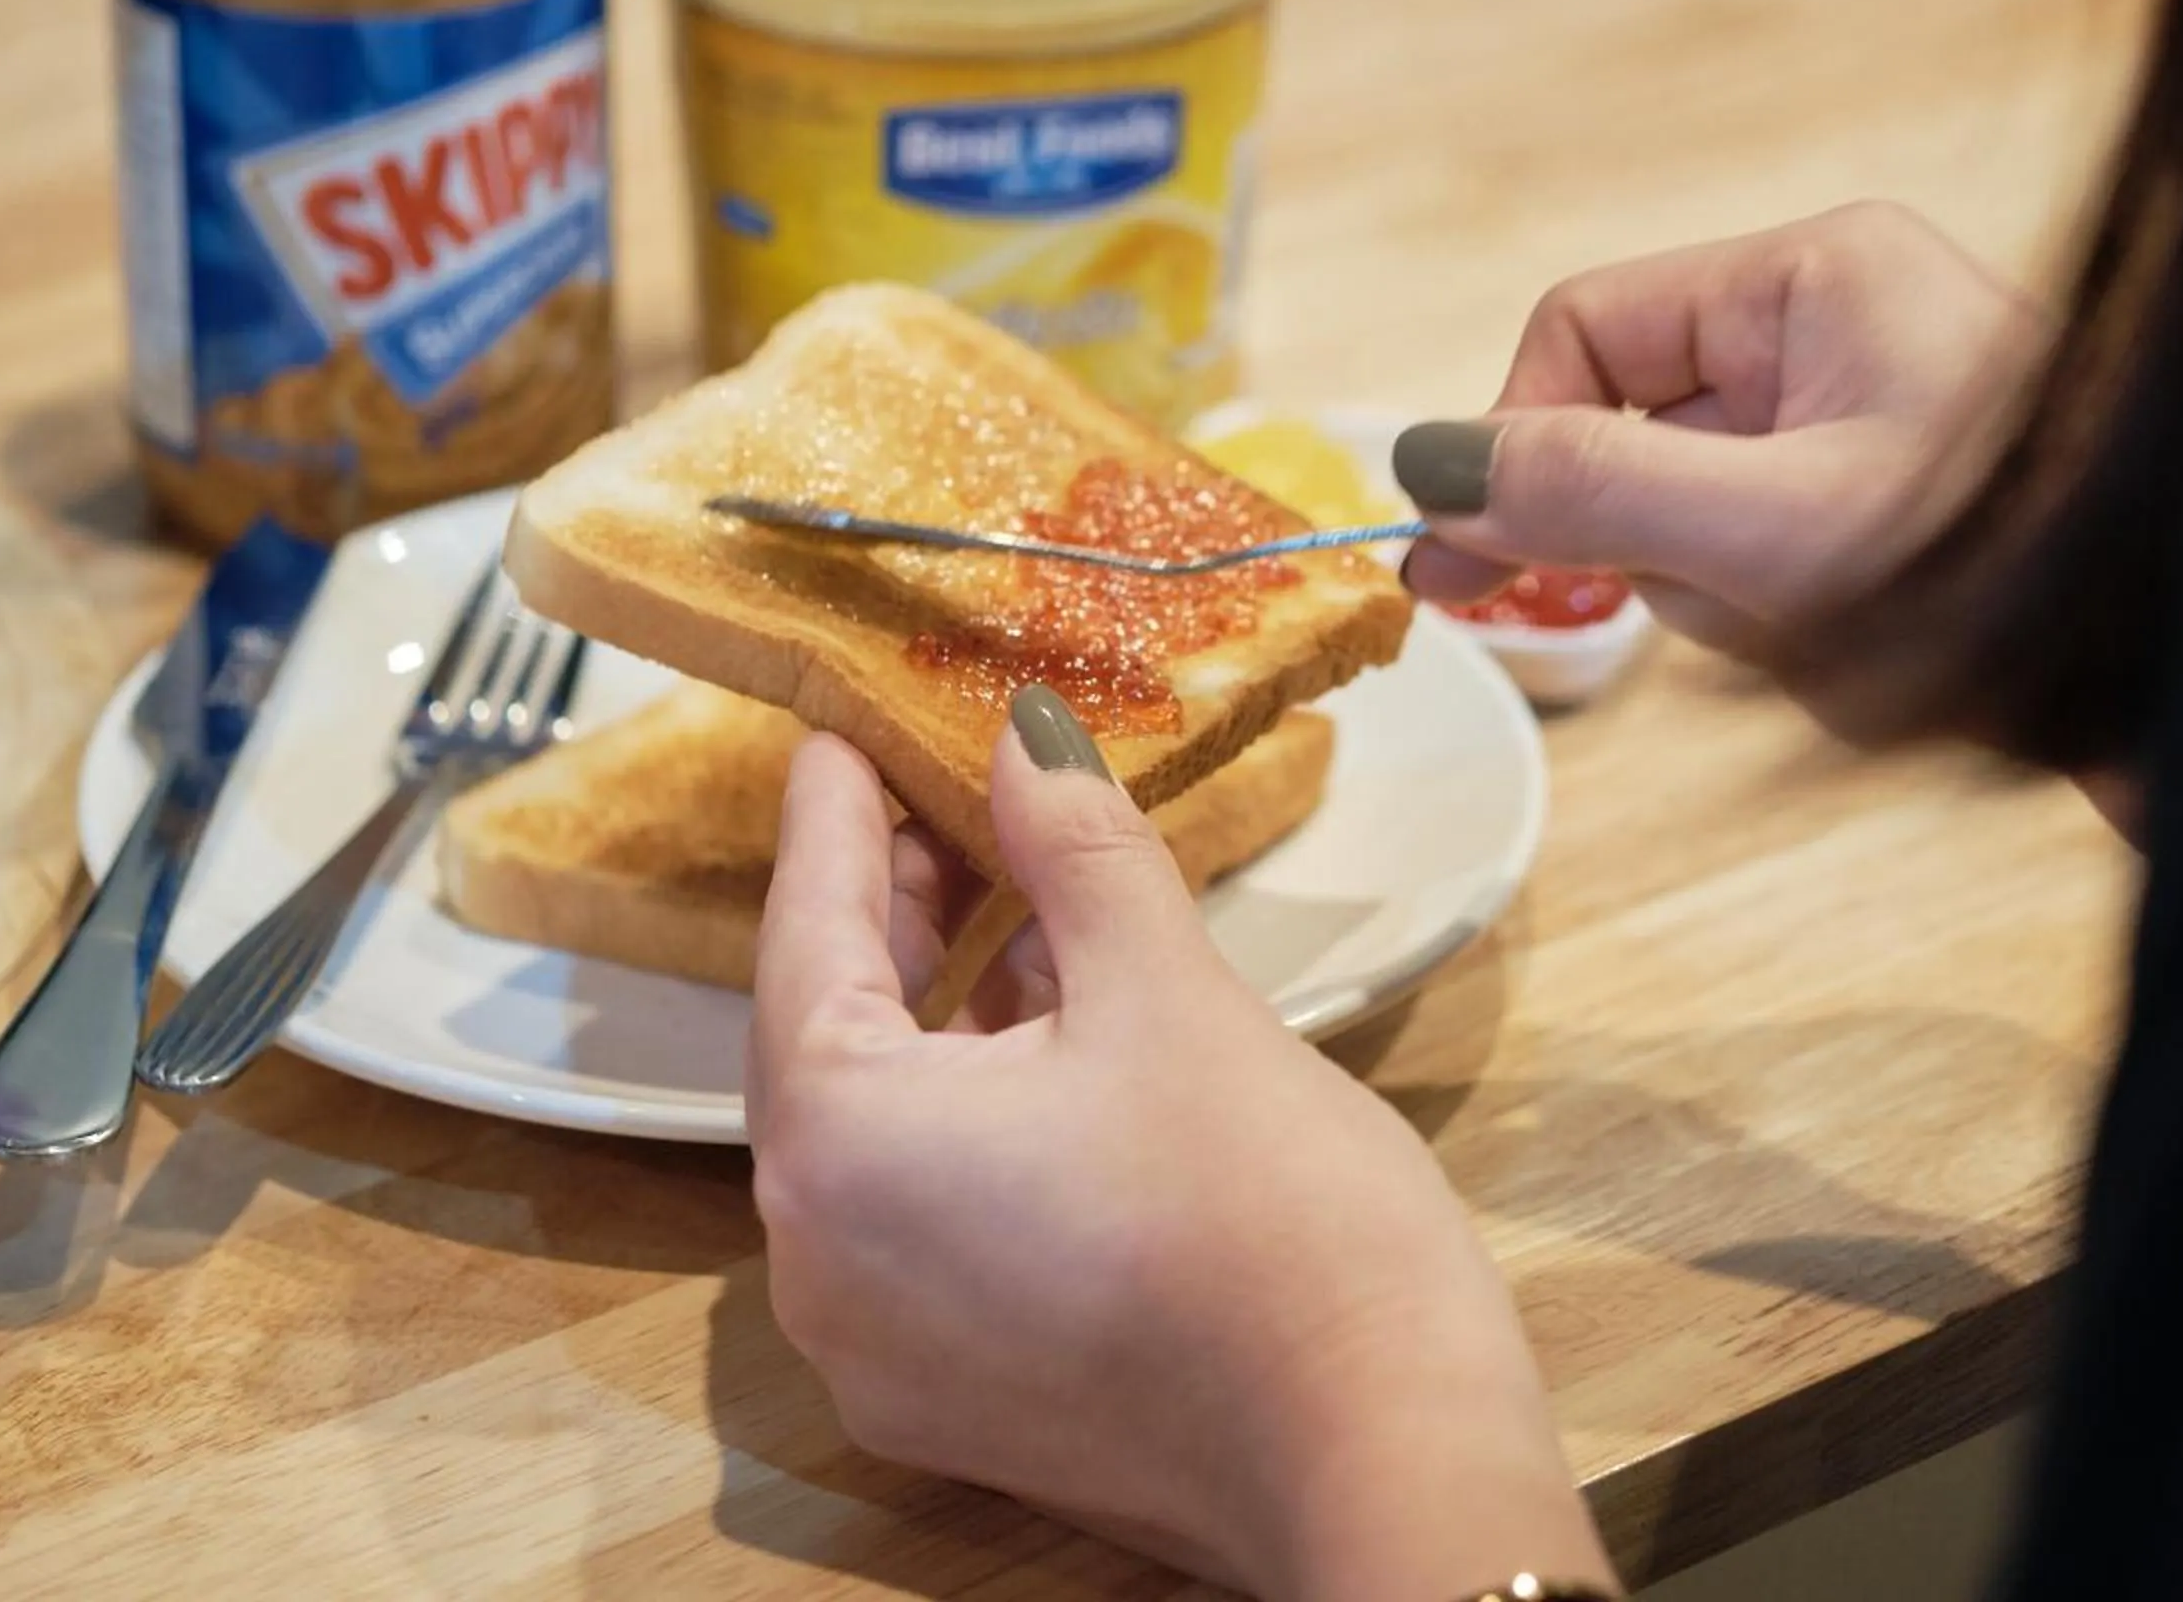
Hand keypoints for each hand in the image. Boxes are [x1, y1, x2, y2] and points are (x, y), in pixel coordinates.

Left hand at [747, 686, 1616, 1600]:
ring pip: (882, 1137)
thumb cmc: (1269, 1215)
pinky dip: (970, 1120)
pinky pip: (924, 1222)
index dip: (835, 816)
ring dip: (940, 1015)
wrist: (1376, 1453)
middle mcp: (820, 1263)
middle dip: (891, 911)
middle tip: (945, 796)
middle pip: (829, 1041)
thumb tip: (1023, 735)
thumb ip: (1075, 848)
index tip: (845, 728)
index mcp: (841, 1146)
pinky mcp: (957, 1400)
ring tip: (1019, 902)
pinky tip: (1056, 1048)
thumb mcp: (1168, 992)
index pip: (806, 935)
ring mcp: (882, 1350)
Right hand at [1398, 201, 2047, 676]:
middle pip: (1639, 425)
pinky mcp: (1907, 495)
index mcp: (1817, 275)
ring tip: (1836, 635)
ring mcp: (1878, 410)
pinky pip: (1776, 556)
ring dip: (1732, 598)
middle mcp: (1845, 320)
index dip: (1521, 442)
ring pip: (1701, 510)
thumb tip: (1425, 466)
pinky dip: (1791, 621)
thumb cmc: (2000, 574)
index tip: (1478, 563)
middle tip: (1731, 612)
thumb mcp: (1768, 537)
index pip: (1587, 328)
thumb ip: (1588, 493)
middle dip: (1659, 543)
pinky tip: (1866, 651)